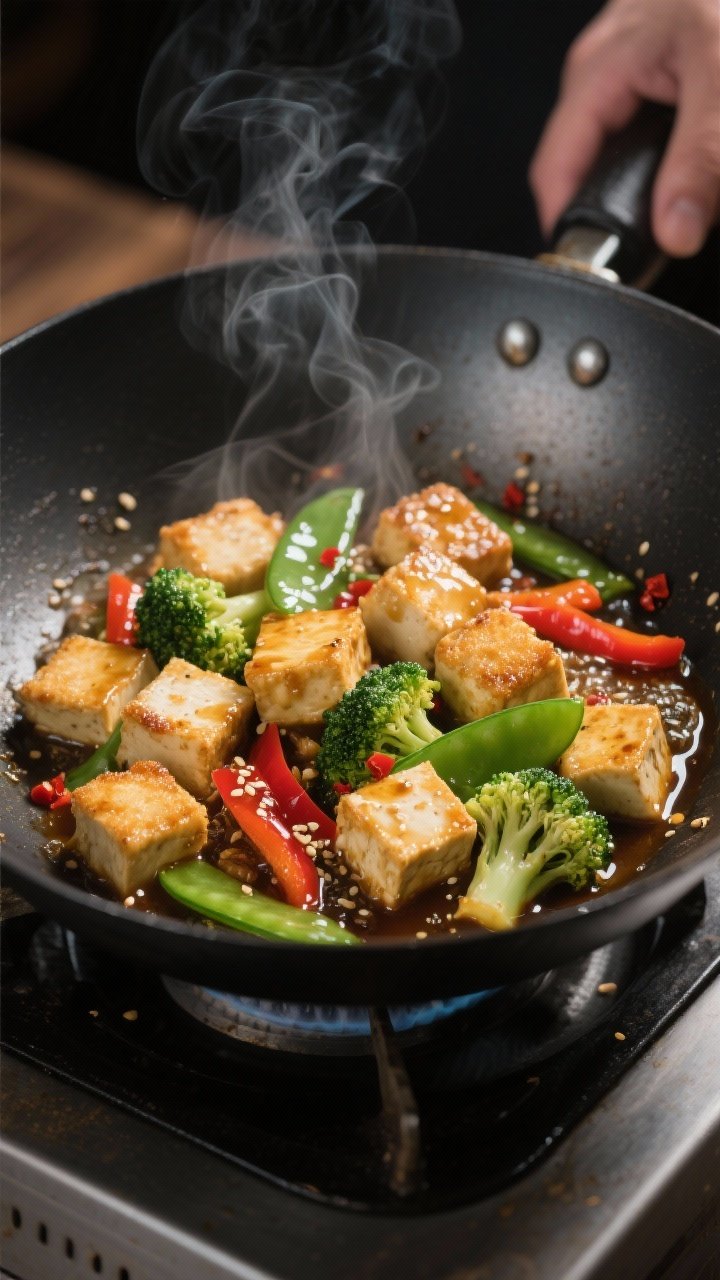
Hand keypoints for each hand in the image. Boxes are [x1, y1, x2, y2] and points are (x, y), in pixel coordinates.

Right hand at [530, 0, 719, 256]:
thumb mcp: (719, 70)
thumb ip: (701, 157)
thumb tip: (677, 231)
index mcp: (596, 73)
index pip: (555, 176)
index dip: (572, 232)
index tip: (601, 271)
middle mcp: (601, 74)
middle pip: (587, 172)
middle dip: (623, 215)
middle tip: (655, 252)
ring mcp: (626, 73)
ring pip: (620, 156)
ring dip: (651, 189)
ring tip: (683, 207)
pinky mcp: (657, 74)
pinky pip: (647, 135)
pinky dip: (670, 160)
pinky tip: (691, 172)